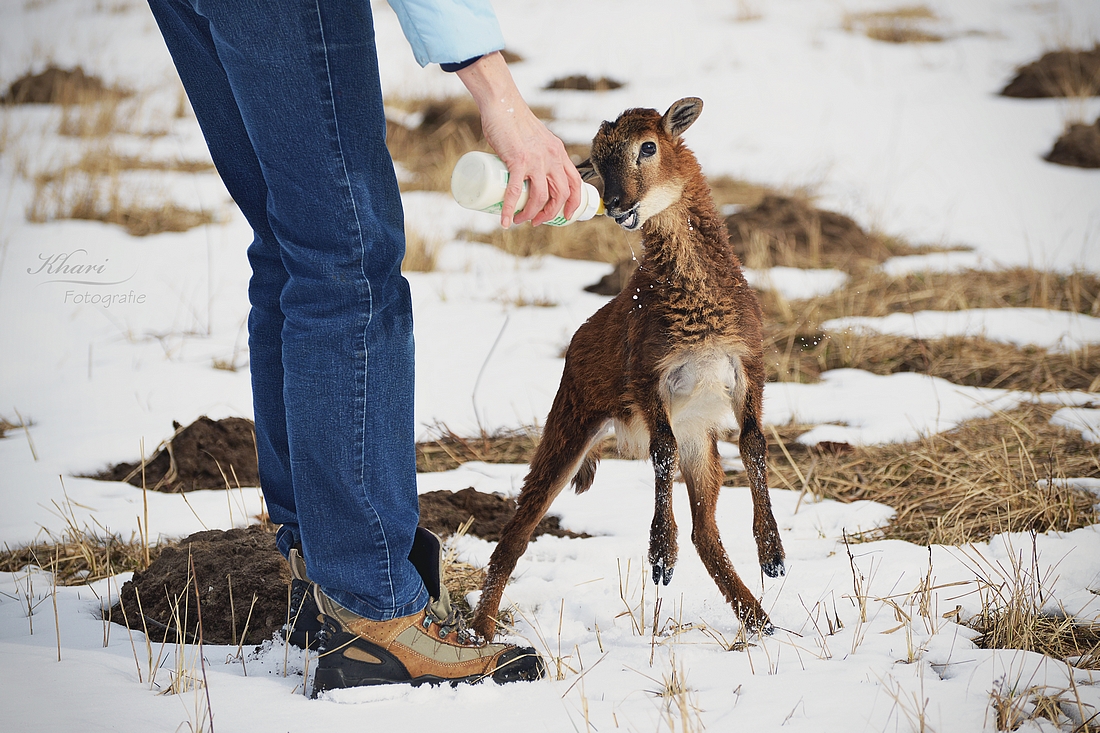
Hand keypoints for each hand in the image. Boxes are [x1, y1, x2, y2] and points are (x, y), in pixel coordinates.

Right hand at [456, 52, 580, 226]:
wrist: (502, 104)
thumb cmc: (514, 121)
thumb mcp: (537, 139)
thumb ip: (537, 154)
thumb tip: (528, 175)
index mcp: (558, 153)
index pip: (575, 182)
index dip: (574, 203)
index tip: (565, 216)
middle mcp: (552, 157)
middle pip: (560, 194)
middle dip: (551, 214)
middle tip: (537, 221)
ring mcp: (536, 160)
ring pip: (541, 197)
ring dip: (531, 214)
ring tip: (521, 220)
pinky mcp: (517, 160)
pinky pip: (514, 191)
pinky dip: (509, 209)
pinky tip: (505, 220)